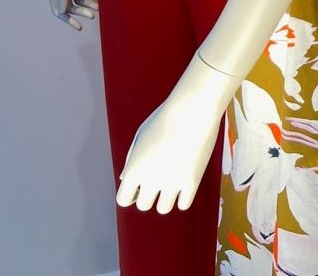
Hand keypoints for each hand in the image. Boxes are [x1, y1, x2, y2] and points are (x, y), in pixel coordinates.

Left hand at [115, 56, 235, 213]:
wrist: (193, 109)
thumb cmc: (165, 117)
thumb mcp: (141, 135)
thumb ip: (131, 159)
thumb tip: (126, 178)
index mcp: (134, 169)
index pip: (124, 199)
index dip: (131, 193)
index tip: (139, 185)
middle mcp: (150, 180)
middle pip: (143, 205)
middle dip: (149, 194)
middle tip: (160, 178)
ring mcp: (171, 183)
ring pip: (163, 208)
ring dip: (166, 198)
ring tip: (173, 181)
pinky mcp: (192, 182)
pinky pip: (183, 204)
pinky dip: (183, 197)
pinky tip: (186, 182)